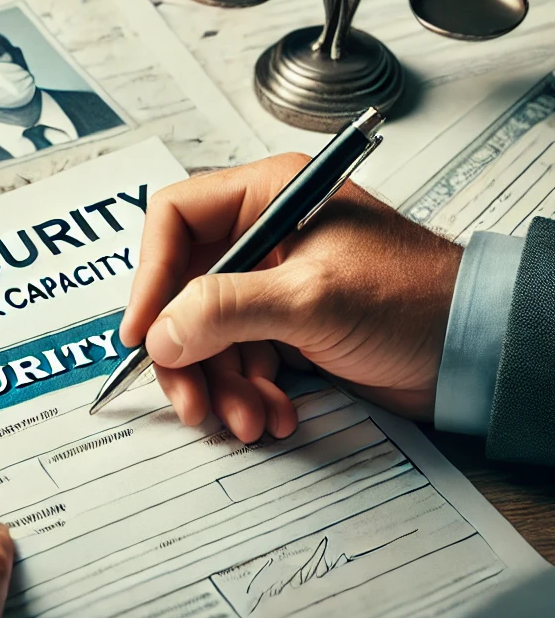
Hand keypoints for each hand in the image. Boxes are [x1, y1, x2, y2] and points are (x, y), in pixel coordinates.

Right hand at [120, 154, 461, 440]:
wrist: (475, 351)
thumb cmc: (415, 299)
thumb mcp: (311, 300)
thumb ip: (226, 310)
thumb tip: (159, 333)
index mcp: (266, 197)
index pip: (175, 221)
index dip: (150, 277)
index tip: (142, 333)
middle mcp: (263, 235)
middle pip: (184, 288)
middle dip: (186, 351)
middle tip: (190, 398)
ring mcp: (272, 283)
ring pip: (207, 333)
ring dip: (219, 384)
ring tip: (247, 420)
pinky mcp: (285, 325)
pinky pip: (238, 358)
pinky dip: (246, 393)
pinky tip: (272, 415)